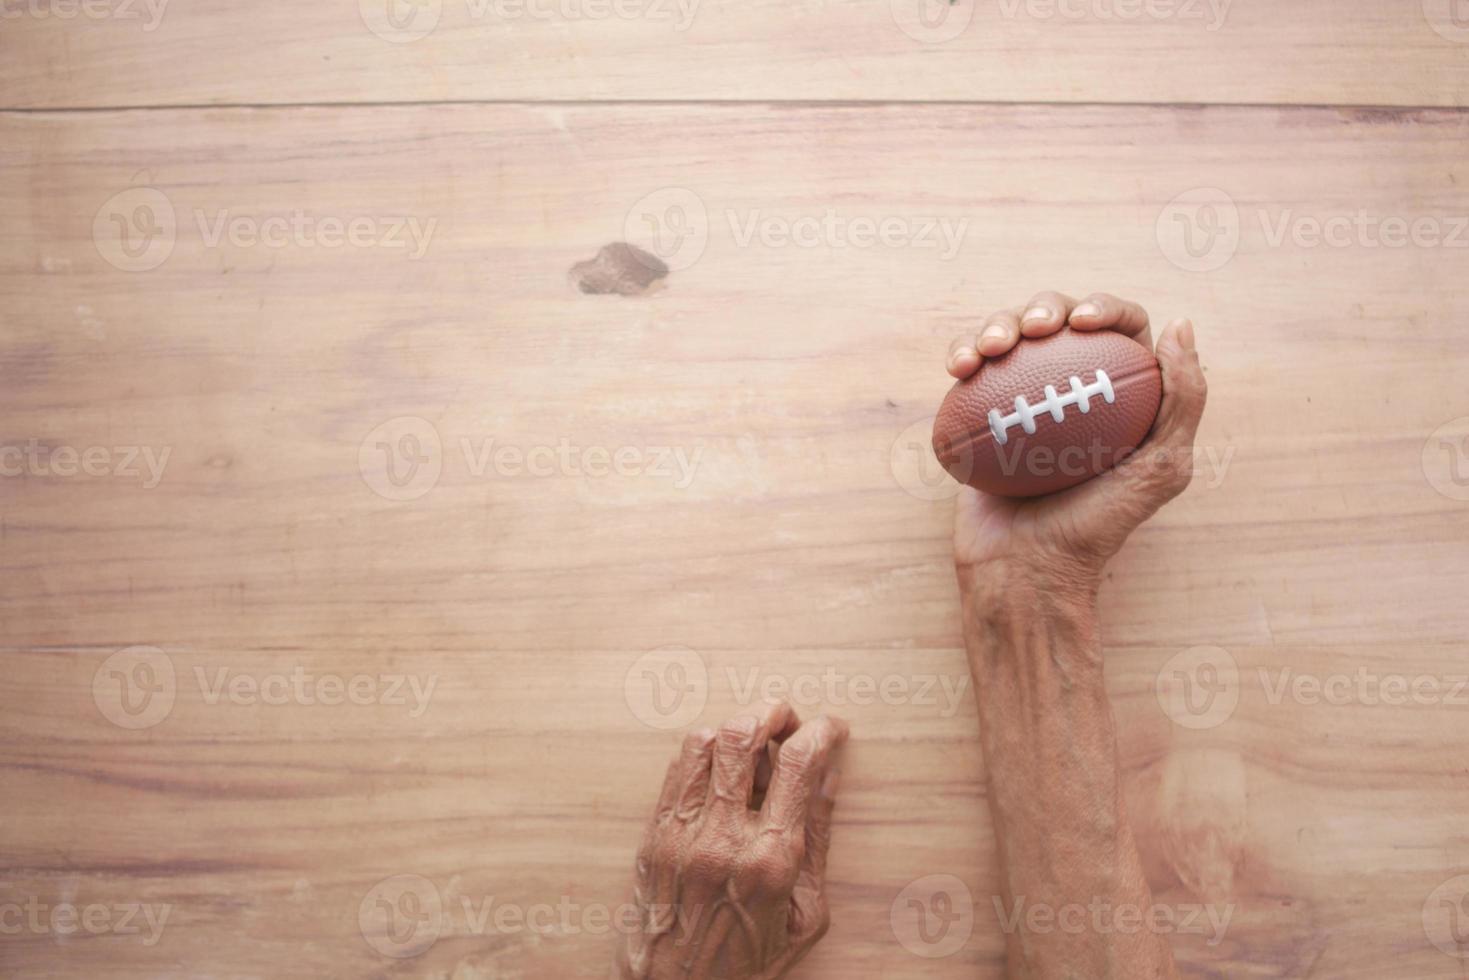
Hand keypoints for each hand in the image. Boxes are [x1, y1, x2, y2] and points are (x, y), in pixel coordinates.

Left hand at [616, 703, 848, 979]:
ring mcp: (681, 833)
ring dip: (737, 728)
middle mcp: (722, 838)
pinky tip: (723, 768)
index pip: (797, 764)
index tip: (832, 728)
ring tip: (757, 744)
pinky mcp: (654, 835)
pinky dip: (705, 751)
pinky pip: (677, 768)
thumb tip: (829, 776)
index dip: (821, 732)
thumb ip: (818, 839)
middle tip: (790, 721)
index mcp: (770, 860)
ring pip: (703, 742)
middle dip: (774, 713)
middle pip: (743, 736)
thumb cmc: (750, 962)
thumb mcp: (806, 914)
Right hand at [943, 291, 1207, 585]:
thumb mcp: (1163, 470)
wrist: (1022, 570)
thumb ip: (1183, 400)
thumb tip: (1180, 325)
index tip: (1081, 323)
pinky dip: (962, 354)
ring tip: (989, 350)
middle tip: (1033, 331)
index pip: (1120, 330)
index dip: (1104, 307)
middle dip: (1043, 306)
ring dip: (997, 323)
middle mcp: (1072, 391)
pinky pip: (970, 370)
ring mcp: (1021, 400)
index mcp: (1122, 395)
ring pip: (1010, 334)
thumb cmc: (1094, 528)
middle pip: (1060, 320)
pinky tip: (960, 366)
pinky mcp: (978, 414)